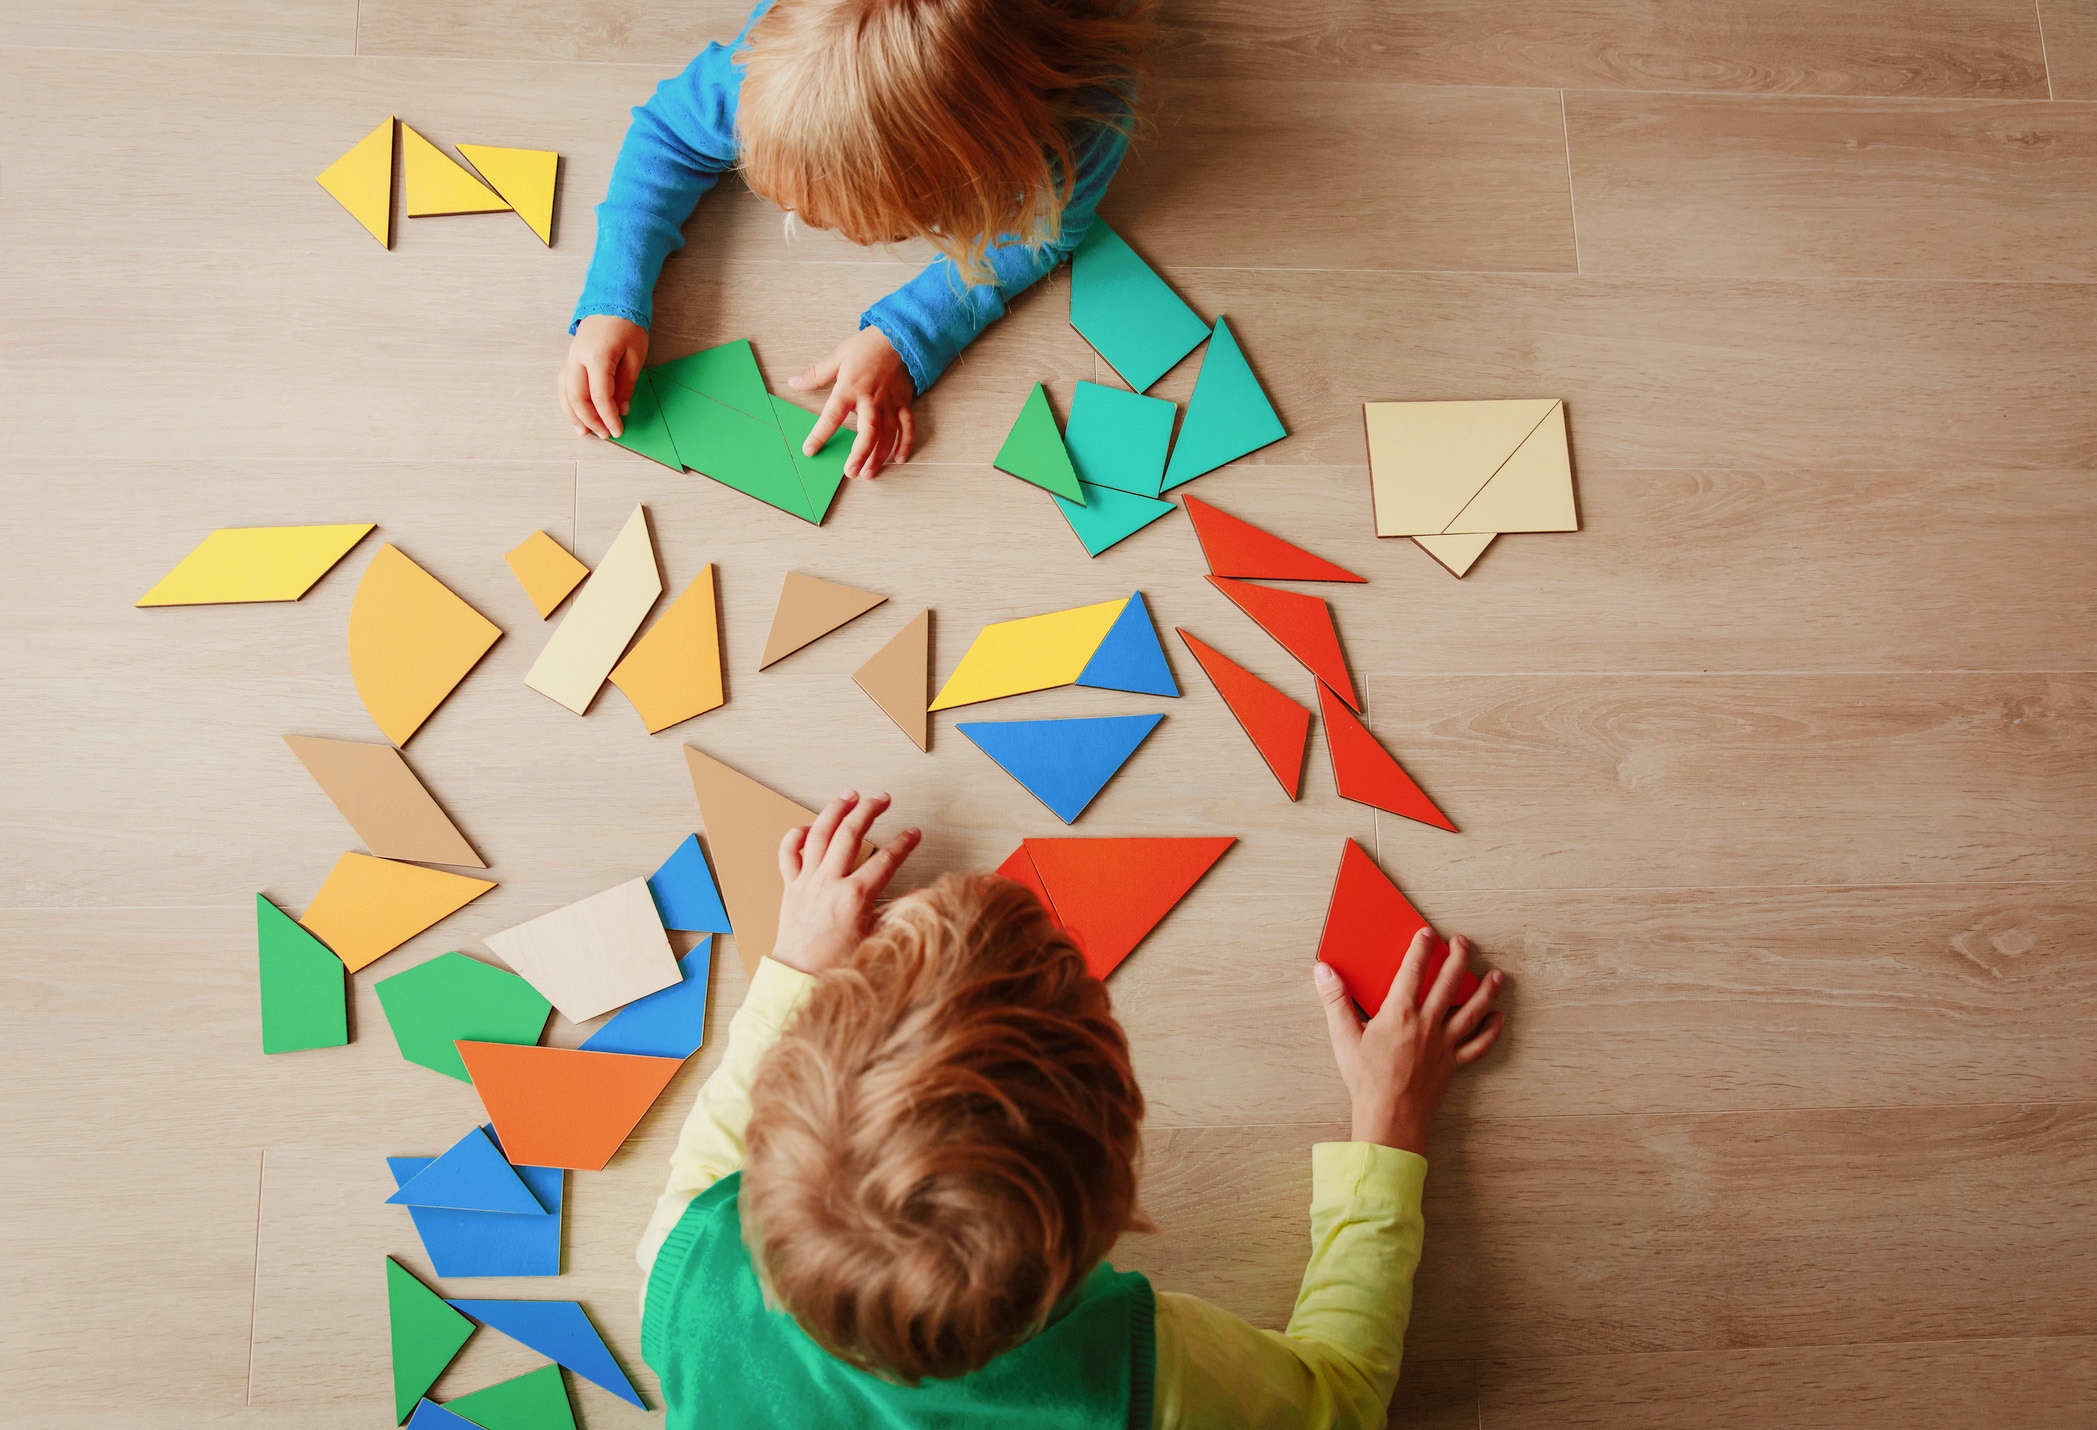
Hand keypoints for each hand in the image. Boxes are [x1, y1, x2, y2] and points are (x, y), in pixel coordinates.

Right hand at [561, 314, 648, 439]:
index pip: (600, 395)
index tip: (618, 430)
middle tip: (604, 435)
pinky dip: (568, 401)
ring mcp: (571, 357)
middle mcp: (578, 358)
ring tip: (583, 432)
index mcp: (598, 356)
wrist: (611, 300)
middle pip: (577, 397)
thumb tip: (622, 409)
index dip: (609, 416)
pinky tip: (575, 413)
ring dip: (573, 414)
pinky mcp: (570, 358)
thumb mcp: (635, 355)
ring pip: (565, 392)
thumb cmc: (627, 326)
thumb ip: (627, 384)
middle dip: (591, 420)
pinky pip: (564, 384)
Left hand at [770, 791, 921, 974]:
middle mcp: (829, 882)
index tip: (914, 832)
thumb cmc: (839, 964)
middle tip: (883, 798)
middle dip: (869, 810)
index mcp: (854, 896)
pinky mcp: (790, 886)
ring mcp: (807, 881)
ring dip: (835, 810)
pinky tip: (809, 825)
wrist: (800, 977)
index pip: (885, 859)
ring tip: (849, 794)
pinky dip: (796, 835)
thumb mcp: (877, 938)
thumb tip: (925, 895)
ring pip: (819, 834)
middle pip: (850, 834)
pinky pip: (788, 853)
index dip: (903, 842)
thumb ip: (900, 911)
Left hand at [788, 327, 915, 478]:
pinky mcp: (904, 404)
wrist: (899, 336)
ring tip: (868, 473)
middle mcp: (871, 400)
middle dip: (859, 454)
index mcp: (850, 388)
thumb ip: (816, 374)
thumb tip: (793, 382)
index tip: (810, 450)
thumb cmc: (867, 346)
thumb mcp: (838, 356)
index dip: (819, 435)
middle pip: (867, 432)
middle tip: (850, 472)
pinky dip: (904, 445)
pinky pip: (907, 428)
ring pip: (887, 436)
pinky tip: (898, 460)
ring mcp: (890, 403)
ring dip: (878, 457)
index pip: (832, 416)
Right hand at [1315, 932, 1503, 1154]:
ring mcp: (1444, 1044)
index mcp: (1400, 1014)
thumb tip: (1324, 971)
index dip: (1421, 949)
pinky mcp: (1453, 1064)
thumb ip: (1335, 1001)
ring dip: (1486, 990)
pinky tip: (1498, 1018)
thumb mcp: (1344, 1037)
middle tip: (1462, 942)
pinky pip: (1478, 1045)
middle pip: (1448, 983)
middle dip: (1457, 958)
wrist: (1390, 1117)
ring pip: (1471, 1010)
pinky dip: (1491, 1031)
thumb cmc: (1366, 1080)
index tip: (1427, 934)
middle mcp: (1427, 1024)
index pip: (1413, 971)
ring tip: (1496, 975)